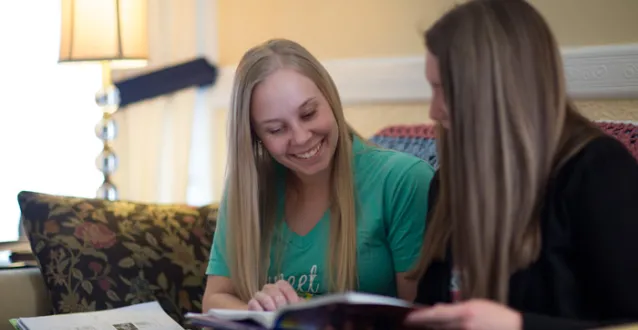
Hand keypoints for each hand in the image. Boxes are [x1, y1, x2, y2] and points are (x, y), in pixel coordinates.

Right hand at [247, 280, 301, 310]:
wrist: (271, 319)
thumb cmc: (284, 311)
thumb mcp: (292, 306)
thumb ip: (298, 303)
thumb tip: (302, 304)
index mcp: (280, 287)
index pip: (283, 285)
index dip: (289, 294)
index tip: (294, 304)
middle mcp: (269, 289)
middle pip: (272, 289)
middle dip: (279, 300)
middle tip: (283, 310)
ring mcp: (259, 296)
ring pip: (262, 295)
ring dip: (269, 303)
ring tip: (273, 312)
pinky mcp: (251, 305)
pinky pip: (253, 303)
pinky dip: (258, 308)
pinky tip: (264, 314)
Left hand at [404, 299, 521, 329]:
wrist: (515, 329)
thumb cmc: (496, 315)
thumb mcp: (476, 304)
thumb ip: (456, 308)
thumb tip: (437, 309)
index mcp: (464, 313)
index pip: (435, 314)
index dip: (419, 317)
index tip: (408, 318)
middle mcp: (462, 326)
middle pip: (436, 326)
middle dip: (421, 325)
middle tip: (409, 323)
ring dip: (431, 329)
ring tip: (422, 327)